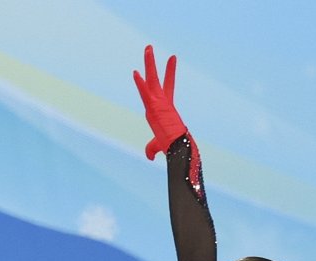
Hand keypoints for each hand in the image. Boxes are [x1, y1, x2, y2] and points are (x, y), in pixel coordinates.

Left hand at [132, 45, 187, 159]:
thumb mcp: (157, 146)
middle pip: (156, 79)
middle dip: (153, 63)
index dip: (169, 72)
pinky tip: (135, 72)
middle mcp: (162, 103)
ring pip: (152, 80)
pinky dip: (140, 84)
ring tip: (148, 47)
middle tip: (149, 47)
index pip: (167, 86)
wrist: (179, 149)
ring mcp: (159, 104)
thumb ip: (151, 148)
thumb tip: (150, 157)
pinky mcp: (156, 109)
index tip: (172, 58)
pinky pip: (146, 93)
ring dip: (149, 63)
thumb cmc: (172, 148)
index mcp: (164, 108)